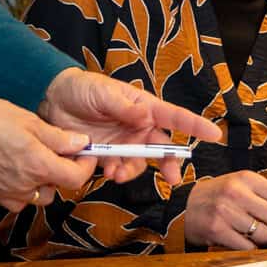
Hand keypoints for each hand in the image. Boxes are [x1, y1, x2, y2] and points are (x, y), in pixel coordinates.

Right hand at [0, 96, 96, 212]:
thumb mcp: (29, 121)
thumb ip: (58, 137)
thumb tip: (82, 144)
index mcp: (38, 166)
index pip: (76, 178)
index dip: (86, 166)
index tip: (86, 154)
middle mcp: (26, 186)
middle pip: (59, 187)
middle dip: (64, 170)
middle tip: (58, 150)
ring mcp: (9, 193)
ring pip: (41, 195)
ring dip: (45, 180)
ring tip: (36, 156)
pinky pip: (21, 198)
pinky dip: (26, 187)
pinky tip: (18, 167)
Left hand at [38, 67, 221, 183]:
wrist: (52, 101)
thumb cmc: (82, 88)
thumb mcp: (104, 93)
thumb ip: (124, 107)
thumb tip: (145, 116)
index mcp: (144, 107)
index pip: (174, 117)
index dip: (195, 126)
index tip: (214, 134)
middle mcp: (138, 127)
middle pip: (161, 149)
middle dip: (168, 164)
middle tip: (173, 178)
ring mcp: (123, 143)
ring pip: (139, 163)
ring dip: (132, 171)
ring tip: (115, 173)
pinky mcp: (106, 155)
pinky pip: (118, 169)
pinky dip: (116, 173)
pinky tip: (107, 171)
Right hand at [184, 171, 266, 249]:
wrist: (186, 205)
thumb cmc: (222, 195)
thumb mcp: (247, 186)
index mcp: (248, 179)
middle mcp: (237, 192)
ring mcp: (225, 211)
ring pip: (265, 236)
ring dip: (266, 241)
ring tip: (256, 235)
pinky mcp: (216, 229)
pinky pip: (248, 247)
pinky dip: (250, 248)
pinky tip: (243, 241)